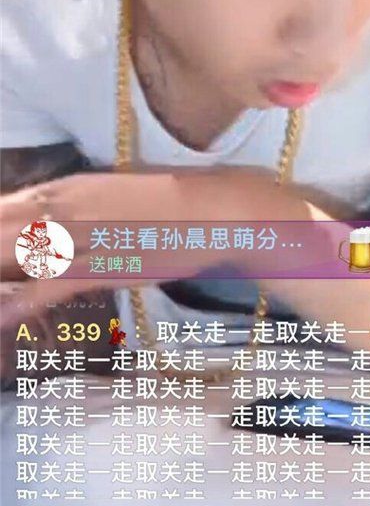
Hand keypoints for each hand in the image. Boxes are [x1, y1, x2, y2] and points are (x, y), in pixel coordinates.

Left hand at [0, 166, 278, 324]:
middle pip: (2, 226)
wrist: (213, 209)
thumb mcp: (108, 199)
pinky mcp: (103, 264)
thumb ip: (71, 211)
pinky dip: (21, 301)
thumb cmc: (163, 204)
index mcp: (65, 188)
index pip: (3, 206)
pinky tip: (4, 316)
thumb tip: (40, 228)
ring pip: (15, 254)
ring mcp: (83, 235)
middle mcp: (66, 206)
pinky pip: (50, 285)